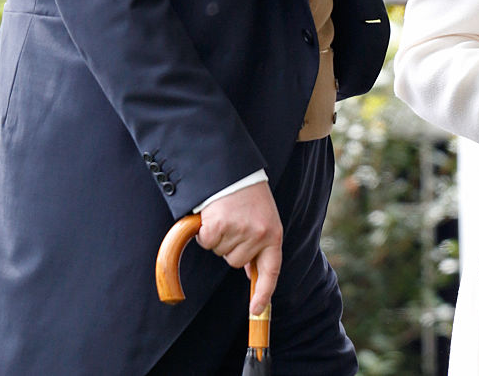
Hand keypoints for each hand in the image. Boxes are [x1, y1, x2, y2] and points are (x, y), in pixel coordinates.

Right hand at [197, 182, 282, 313]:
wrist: (233, 169)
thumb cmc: (249, 194)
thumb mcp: (264, 217)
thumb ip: (261, 244)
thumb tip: (253, 273)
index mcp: (273, 233)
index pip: (271, 271)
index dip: (263, 293)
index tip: (255, 310)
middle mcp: (258, 235)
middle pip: (237, 262)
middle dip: (232, 247)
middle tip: (235, 221)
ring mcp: (238, 231)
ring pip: (221, 252)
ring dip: (219, 238)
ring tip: (227, 214)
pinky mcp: (218, 227)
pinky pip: (206, 242)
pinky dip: (204, 232)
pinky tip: (213, 215)